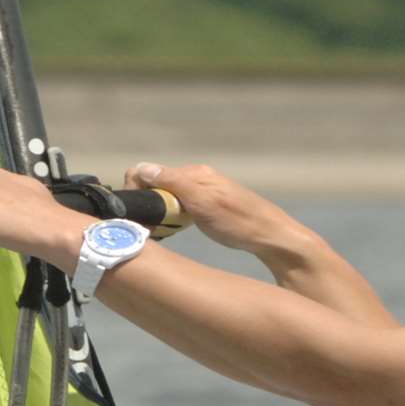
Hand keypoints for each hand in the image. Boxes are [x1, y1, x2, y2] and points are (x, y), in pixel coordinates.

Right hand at [124, 162, 310, 266]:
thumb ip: (173, 184)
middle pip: (154, 184)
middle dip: (144, 203)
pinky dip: (168, 218)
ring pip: (164, 197)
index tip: (136, 213)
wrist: (269, 237)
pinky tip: (171, 230)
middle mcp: (195, 178)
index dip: (135, 190)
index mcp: (193, 173)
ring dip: (156, 213)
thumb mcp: (202, 204)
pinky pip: (176, 207)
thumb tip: (142, 168)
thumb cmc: (238, 221)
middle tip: (147, 227)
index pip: (148, 171)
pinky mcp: (204, 206)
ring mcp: (200, 192)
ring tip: (158, 231)